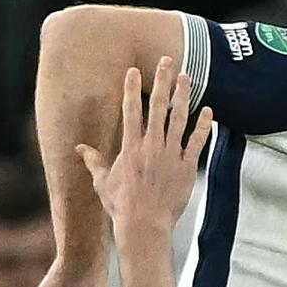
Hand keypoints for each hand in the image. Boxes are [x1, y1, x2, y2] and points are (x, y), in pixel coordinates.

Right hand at [77, 53, 213, 255]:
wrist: (144, 226)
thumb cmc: (122, 207)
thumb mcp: (102, 183)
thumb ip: (93, 161)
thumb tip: (78, 149)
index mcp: (130, 147)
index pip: (131, 110)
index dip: (132, 88)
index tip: (134, 70)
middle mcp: (151, 145)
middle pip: (157, 106)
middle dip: (162, 81)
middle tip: (167, 61)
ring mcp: (170, 155)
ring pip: (179, 118)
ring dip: (183, 96)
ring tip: (186, 77)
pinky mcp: (186, 167)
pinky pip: (197, 141)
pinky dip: (204, 125)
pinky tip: (208, 111)